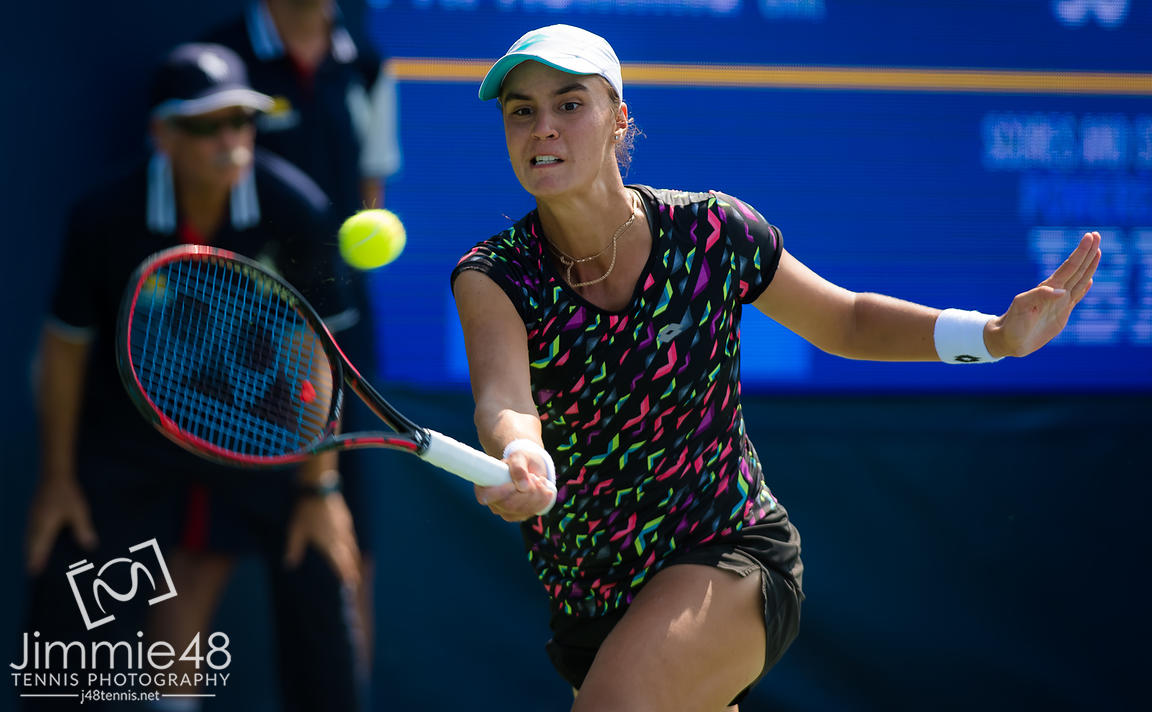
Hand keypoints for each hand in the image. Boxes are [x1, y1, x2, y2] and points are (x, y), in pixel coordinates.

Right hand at [25, 477, 97, 574]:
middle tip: (33, 573)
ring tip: (33, 563)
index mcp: (44, 525)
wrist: (54, 475)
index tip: (34, 573)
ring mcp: (32, 519)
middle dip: (31, 558)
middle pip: (30, 546)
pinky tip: (36, 544)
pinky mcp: (34, 514)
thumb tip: (90, 546)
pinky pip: (30, 533)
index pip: (39, 548)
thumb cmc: (68, 494)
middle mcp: (35, 524)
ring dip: (30, 550)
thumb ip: (83, 529)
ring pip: (28, 539)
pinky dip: (31, 541)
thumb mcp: (79, 511)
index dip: (37, 561)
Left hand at [284, 492, 361, 587]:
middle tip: (356, 581)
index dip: (346, 574)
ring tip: (356, 568)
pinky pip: (352, 536)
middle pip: (351, 557)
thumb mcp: (295, 531)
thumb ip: (293, 548)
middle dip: (353, 570)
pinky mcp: (346, 519)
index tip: (351, 585)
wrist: (318, 487)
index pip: (340, 563)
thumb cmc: (305, 510)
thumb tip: (288, 565)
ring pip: (353, 546)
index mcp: (329, 543)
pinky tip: (350, 546)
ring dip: (354, 558)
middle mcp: (341, 537)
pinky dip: (352, 545)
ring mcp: (345, 527)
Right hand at [475, 449, 555, 522]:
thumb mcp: (519, 457)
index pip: (485, 496)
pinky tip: (543, 489)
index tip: (515, 484)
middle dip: (527, 492)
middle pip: (509, 505)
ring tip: (539, 480)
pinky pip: (532, 512)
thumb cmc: (520, 460)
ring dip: (536, 495)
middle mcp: (493, 502)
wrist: (531, 467)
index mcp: (485, 485)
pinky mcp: (519, 515)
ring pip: (522, 510)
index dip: (500, 493)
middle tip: (534, 477)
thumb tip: (523, 486)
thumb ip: (518, 467)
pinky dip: (541, 500)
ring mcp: (506, 511)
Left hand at [989, 231, 1100, 357]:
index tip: (1089, 236)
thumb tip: (1062, 292)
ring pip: (1079, 280)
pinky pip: (1076, 297)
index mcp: (1048, 288)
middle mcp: (1056, 292)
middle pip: (1076, 269)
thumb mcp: (1022, 307)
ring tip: (1097, 251)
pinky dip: (1084, 287)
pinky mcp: (1062, 313)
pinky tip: (1090, 280)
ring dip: (1089, 266)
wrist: (1010, 339)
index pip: (1069, 266)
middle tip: (1097, 235)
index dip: (1080, 252)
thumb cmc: (1013, 322)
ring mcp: (1060, 302)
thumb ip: (1040, 296)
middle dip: (1087, 253)